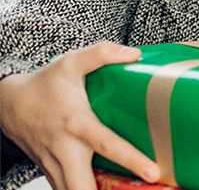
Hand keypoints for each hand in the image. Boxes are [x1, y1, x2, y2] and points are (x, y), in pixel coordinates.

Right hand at [0, 42, 160, 189]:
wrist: (8, 104)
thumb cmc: (43, 84)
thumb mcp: (70, 63)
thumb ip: (101, 54)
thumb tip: (133, 54)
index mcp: (77, 123)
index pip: (107, 145)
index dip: (131, 160)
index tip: (152, 172)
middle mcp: (66, 149)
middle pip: (80, 186)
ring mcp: (56, 164)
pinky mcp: (51, 171)